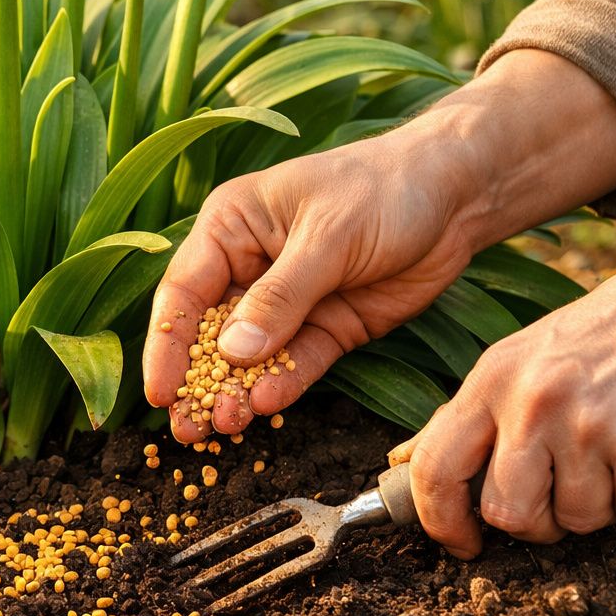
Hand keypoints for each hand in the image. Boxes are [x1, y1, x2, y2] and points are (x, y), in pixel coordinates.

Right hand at [143, 128, 475, 441]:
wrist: (455, 196)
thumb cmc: (383, 189)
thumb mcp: (328, 236)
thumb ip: (281, 296)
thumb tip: (232, 352)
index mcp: (231, 227)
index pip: (184, 290)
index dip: (167, 342)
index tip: (159, 391)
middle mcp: (250, 266)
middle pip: (208, 332)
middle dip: (196, 380)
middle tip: (186, 427)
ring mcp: (288, 301)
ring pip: (250, 356)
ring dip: (235, 392)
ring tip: (224, 427)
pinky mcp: (326, 327)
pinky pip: (296, 363)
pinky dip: (283, 386)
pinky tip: (267, 405)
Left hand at [391, 228, 615, 557]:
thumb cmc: (610, 332)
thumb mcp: (524, 356)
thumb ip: (471, 413)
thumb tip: (404, 460)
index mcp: (492, 377)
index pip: (435, 466)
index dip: (439, 520)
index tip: (458, 543)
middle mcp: (532, 402)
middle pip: (506, 512)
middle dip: (533, 521)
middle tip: (557, 495)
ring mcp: (587, 427)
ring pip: (574, 520)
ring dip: (597, 504)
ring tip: (611, 452)